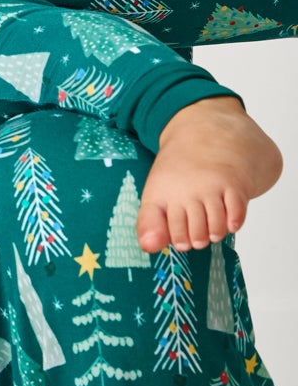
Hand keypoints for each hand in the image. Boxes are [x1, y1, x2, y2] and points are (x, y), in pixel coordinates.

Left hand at [138, 94, 282, 251]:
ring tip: (211, 224)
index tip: (180, 233)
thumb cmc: (179, 175)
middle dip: (197, 239)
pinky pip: (236, 217)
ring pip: (216, 230)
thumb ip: (149, 223)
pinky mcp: (235, 186)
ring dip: (215, 233)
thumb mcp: (156, 194)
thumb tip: (148, 248)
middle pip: (195, 236)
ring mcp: (212, 188)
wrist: (209, 137)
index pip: (172, 234)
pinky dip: (233, 223)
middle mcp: (187, 190)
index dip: (178, 239)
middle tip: (197, 229)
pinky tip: (228, 218)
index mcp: (164, 193)